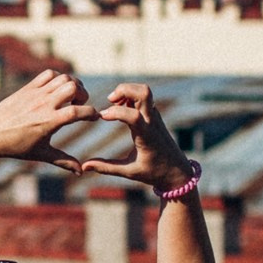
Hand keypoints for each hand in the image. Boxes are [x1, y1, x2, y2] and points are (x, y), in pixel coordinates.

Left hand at [0, 68, 97, 168]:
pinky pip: (47, 75)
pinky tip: (56, 90)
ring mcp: (35, 94)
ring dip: (72, 84)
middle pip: (73, 87)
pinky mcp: (27, 88)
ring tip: (69, 97)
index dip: (92, 113)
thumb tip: (81, 172)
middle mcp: (44, 104)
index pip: (79, 111)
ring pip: (62, 78)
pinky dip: (57, 78)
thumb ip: (63, 160)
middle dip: (83, 94)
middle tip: (79, 104)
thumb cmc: (15, 146)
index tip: (95, 117)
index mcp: (49, 121)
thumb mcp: (41, 154)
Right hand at [76, 84, 195, 190]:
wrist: (178, 171)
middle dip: (124, 90)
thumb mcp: (129, 172)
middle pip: (143, 92)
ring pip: (144, 91)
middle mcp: (152, 122)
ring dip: (127, 91)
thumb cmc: (153, 172)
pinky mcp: (154, 115)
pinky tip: (120, 108)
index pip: (133, 115)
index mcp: (146, 136)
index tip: (101, 117)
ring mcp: (155, 116)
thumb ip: (106, 168)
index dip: (116, 112)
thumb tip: (84, 167)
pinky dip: (130, 96)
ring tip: (113, 104)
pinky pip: (144, 97)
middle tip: (110, 100)